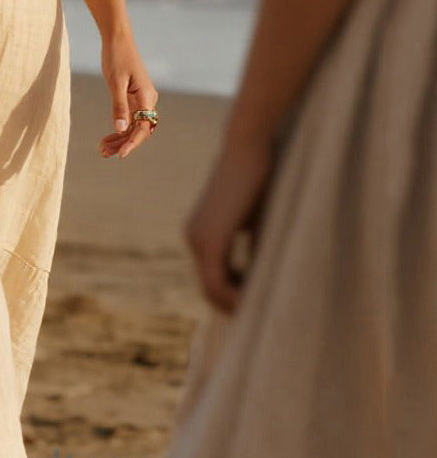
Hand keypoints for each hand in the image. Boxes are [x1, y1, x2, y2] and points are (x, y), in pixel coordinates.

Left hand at [98, 28, 158, 159]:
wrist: (117, 39)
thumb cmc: (116, 57)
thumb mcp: (115, 82)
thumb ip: (118, 106)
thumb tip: (120, 129)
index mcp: (146, 97)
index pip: (143, 127)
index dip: (132, 143)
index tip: (121, 155)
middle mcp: (147, 100)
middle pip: (139, 130)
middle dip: (123, 144)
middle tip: (103, 153)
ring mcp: (141, 100)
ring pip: (133, 126)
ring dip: (119, 139)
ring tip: (102, 150)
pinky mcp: (133, 98)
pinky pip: (128, 119)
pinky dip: (118, 129)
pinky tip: (106, 139)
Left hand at [184, 134, 274, 312]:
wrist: (248, 145)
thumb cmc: (260, 176)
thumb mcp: (257, 219)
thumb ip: (254, 246)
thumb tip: (264, 277)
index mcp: (202, 232)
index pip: (213, 277)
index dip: (235, 295)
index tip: (260, 300)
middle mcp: (193, 238)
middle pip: (209, 288)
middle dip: (234, 304)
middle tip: (262, 312)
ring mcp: (197, 240)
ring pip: (211, 289)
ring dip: (236, 303)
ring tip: (263, 308)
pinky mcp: (209, 240)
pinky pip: (216, 282)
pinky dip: (235, 296)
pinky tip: (258, 299)